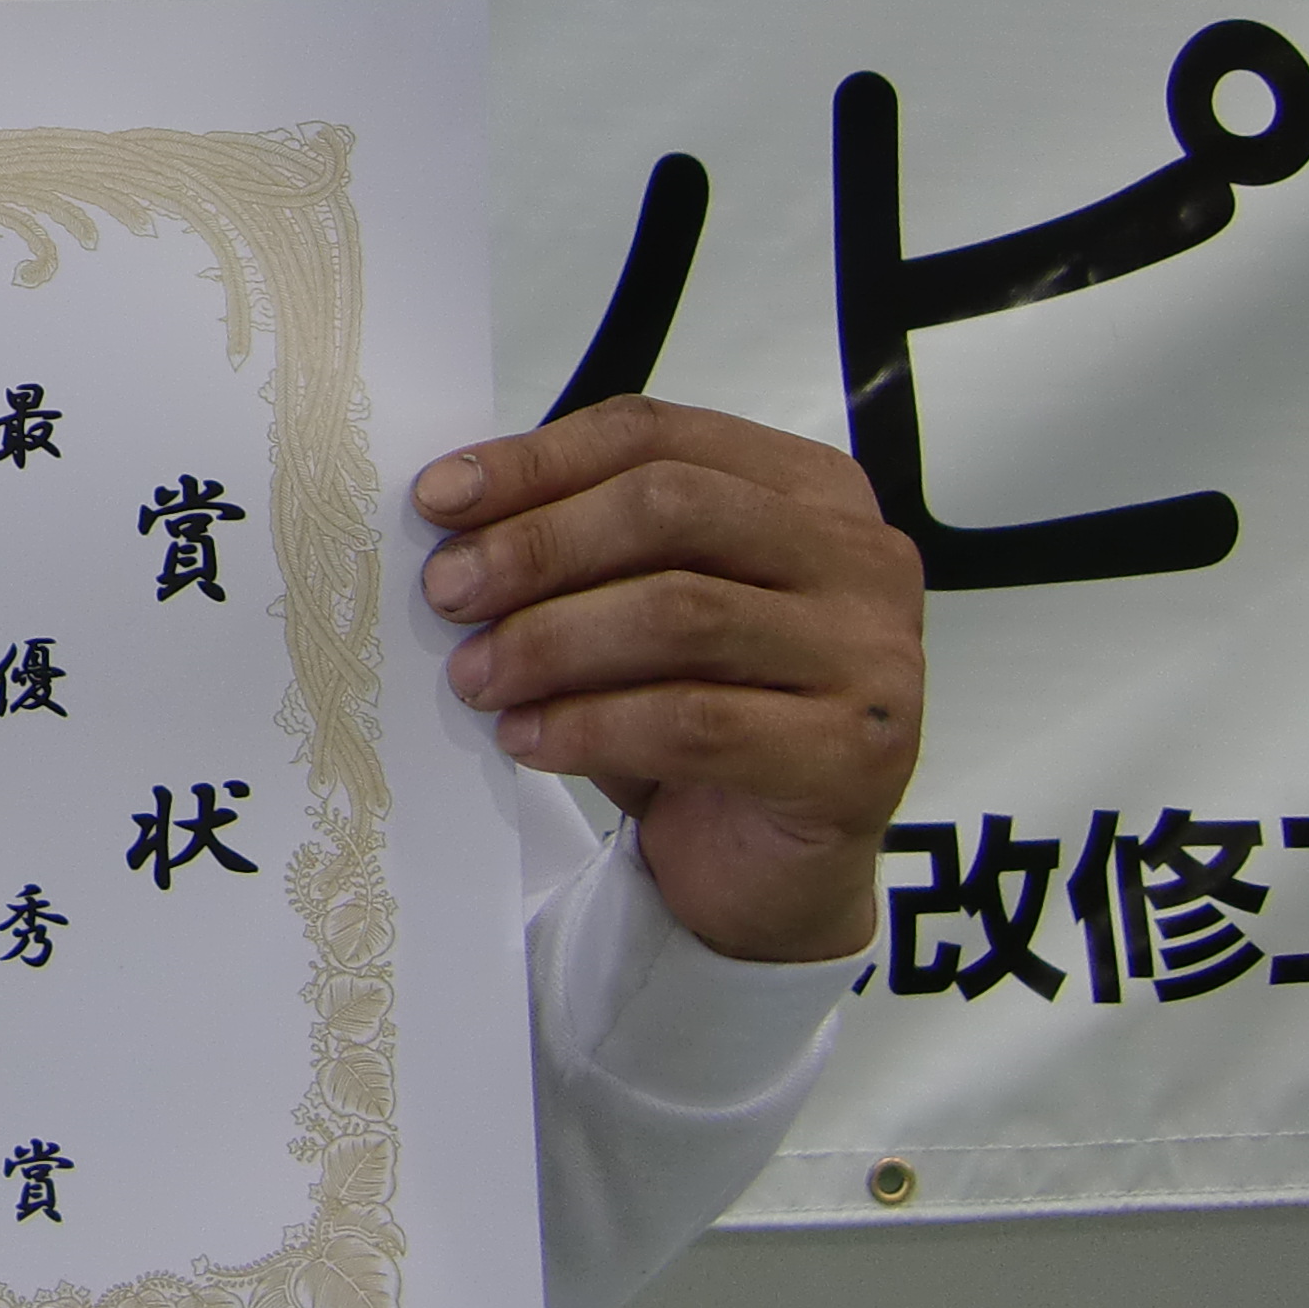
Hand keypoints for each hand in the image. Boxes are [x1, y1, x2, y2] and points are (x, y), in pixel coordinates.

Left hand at [416, 395, 921, 962]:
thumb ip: (577, 548)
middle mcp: (859, 556)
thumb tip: (451, 512)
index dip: (537, 460)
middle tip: (446, 593)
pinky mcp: (852, 754)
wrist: (766, 871)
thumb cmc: (697, 717)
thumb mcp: (633, 609)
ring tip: (475, 677)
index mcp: (807, 489)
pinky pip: (696, 721)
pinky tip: (528, 740)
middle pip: (671, 507)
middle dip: (538, 546)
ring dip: (551, 641)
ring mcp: (871, 654)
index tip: (437, 499)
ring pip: (680, 612)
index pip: (657, 436)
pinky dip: (591, 725)